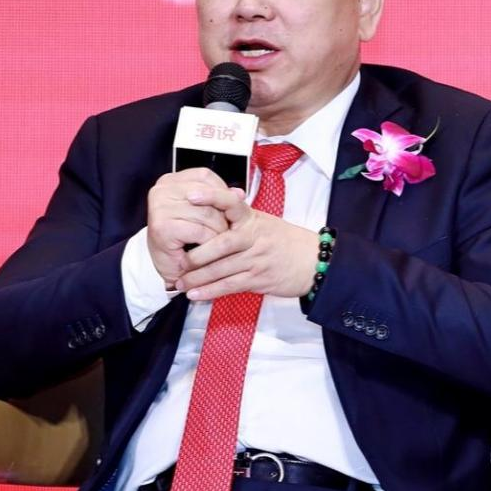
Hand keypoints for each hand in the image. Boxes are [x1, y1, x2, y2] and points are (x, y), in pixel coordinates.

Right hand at [146, 167, 231, 285]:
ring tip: (217, 241)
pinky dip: (209, 242)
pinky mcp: (162, 228)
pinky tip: (206, 249)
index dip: (222, 192)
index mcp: (169, 181)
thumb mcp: (203, 214)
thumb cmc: (187, 241)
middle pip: (208, 195)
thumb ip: (219, 199)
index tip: (228, 208)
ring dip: (219, 231)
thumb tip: (239, 193)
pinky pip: (200, 231)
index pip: (204, 176)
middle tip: (225, 230)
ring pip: (207, 213)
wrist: (174, 271)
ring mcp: (159, 209)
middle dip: (222, 214)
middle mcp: (160, 191)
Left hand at [175, 186, 316, 299]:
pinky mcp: (258, 279)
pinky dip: (210, 291)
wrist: (313, 261)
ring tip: (179, 282)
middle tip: (176, 260)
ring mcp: (256, 259)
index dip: (211, 197)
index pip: (231, 203)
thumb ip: (238, 218)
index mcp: (252, 219)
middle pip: (220, 244)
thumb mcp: (263, 222)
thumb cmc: (284, 240)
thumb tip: (210, 207)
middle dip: (196, 255)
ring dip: (197, 278)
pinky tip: (195, 294)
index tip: (191, 195)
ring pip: (221, 269)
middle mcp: (253, 237)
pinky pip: (229, 286)